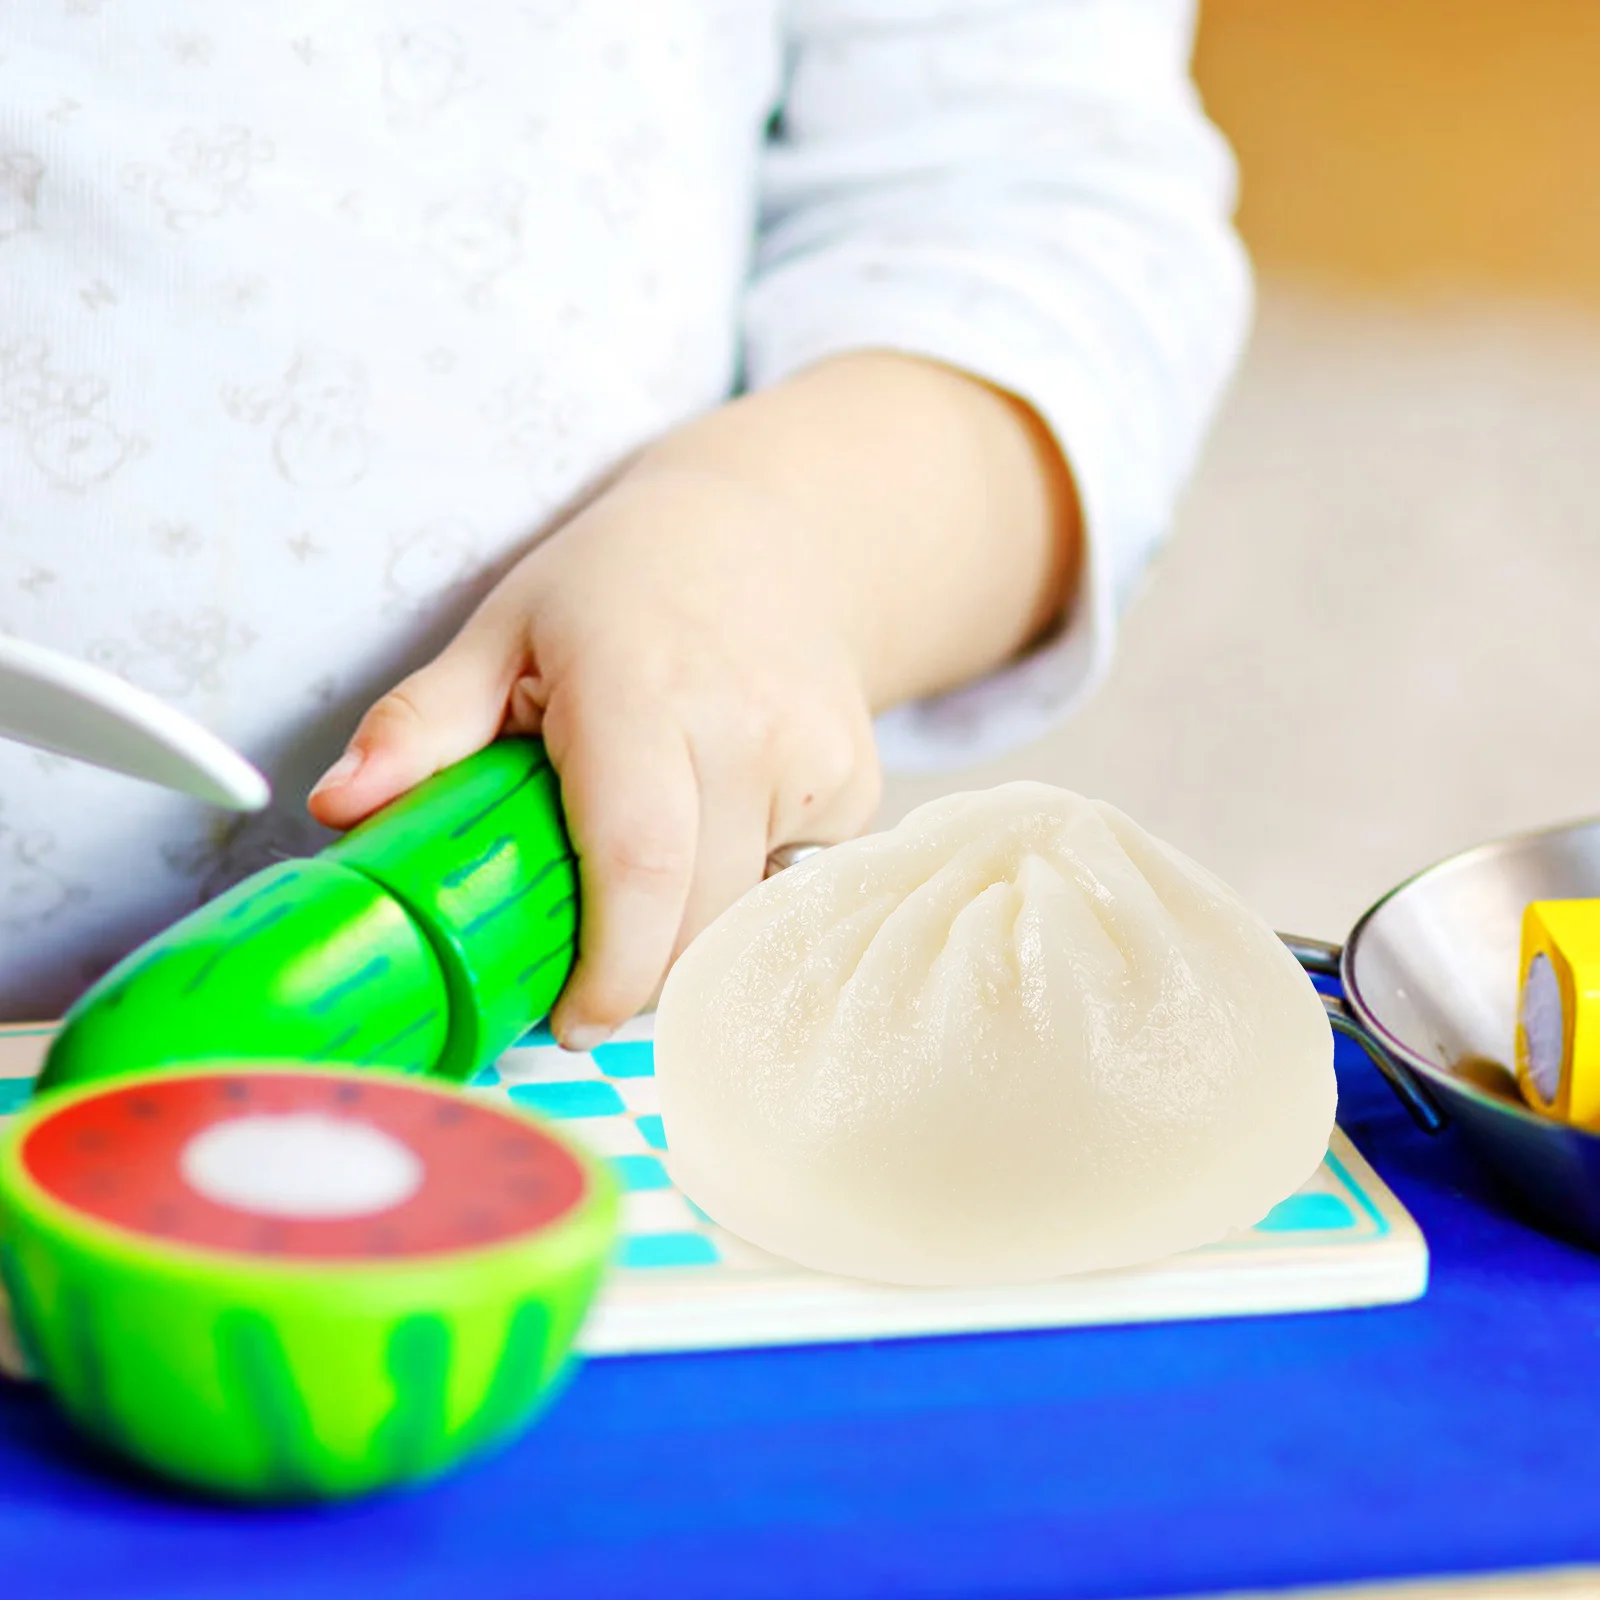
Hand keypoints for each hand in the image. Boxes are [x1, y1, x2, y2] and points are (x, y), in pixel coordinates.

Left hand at [309, 351, 1078, 1048]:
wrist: (773, 536)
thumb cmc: (619, 587)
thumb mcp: (503, 629)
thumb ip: (421, 722)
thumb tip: (336, 809)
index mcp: (641, 688)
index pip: (639, 861)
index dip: (608, 968)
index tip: (570, 1021)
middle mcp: (745, 727)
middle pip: (695, 915)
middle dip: (635, 972)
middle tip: (583, 971)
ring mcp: (816, 759)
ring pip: (743, 914)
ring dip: (684, 930)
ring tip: (644, 873)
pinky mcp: (857, 788)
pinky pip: (787, 885)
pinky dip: (737, 890)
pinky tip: (714, 823)